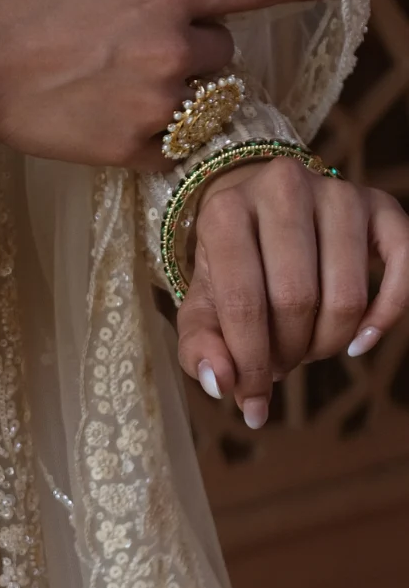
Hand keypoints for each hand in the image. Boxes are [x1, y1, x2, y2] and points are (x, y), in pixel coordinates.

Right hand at [0, 0, 337, 167]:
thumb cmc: (25, 17)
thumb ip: (155, 2)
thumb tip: (187, 23)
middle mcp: (171, 49)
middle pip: (224, 57)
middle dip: (197, 58)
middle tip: (145, 59)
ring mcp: (154, 103)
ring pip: (203, 104)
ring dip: (179, 100)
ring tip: (124, 94)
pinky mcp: (131, 148)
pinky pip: (172, 147)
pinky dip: (153, 140)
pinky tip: (111, 123)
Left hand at [175, 158, 408, 426]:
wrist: (262, 215)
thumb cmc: (232, 270)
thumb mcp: (202, 305)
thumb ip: (199, 347)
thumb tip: (222, 385)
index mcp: (225, 212)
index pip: (243, 302)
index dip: (250, 363)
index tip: (251, 399)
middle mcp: (282, 188)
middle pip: (296, 300)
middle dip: (289, 352)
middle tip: (280, 365)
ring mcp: (338, 193)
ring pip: (347, 295)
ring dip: (329, 341)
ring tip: (306, 347)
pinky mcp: (383, 206)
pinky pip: (402, 269)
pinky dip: (383, 318)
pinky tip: (359, 341)